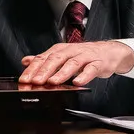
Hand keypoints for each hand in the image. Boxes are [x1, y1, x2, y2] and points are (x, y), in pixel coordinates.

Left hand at [19, 41, 133, 86]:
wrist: (109, 52)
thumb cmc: (85, 55)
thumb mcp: (63, 55)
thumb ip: (44, 59)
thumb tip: (26, 61)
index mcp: (61, 50)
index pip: (44, 58)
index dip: (33, 69)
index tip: (24, 79)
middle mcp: (72, 51)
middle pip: (56, 59)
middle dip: (45, 70)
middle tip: (36, 81)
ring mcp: (85, 56)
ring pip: (72, 63)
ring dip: (62, 73)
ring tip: (53, 82)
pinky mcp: (98, 63)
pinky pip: (91, 69)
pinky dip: (84, 76)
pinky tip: (78, 83)